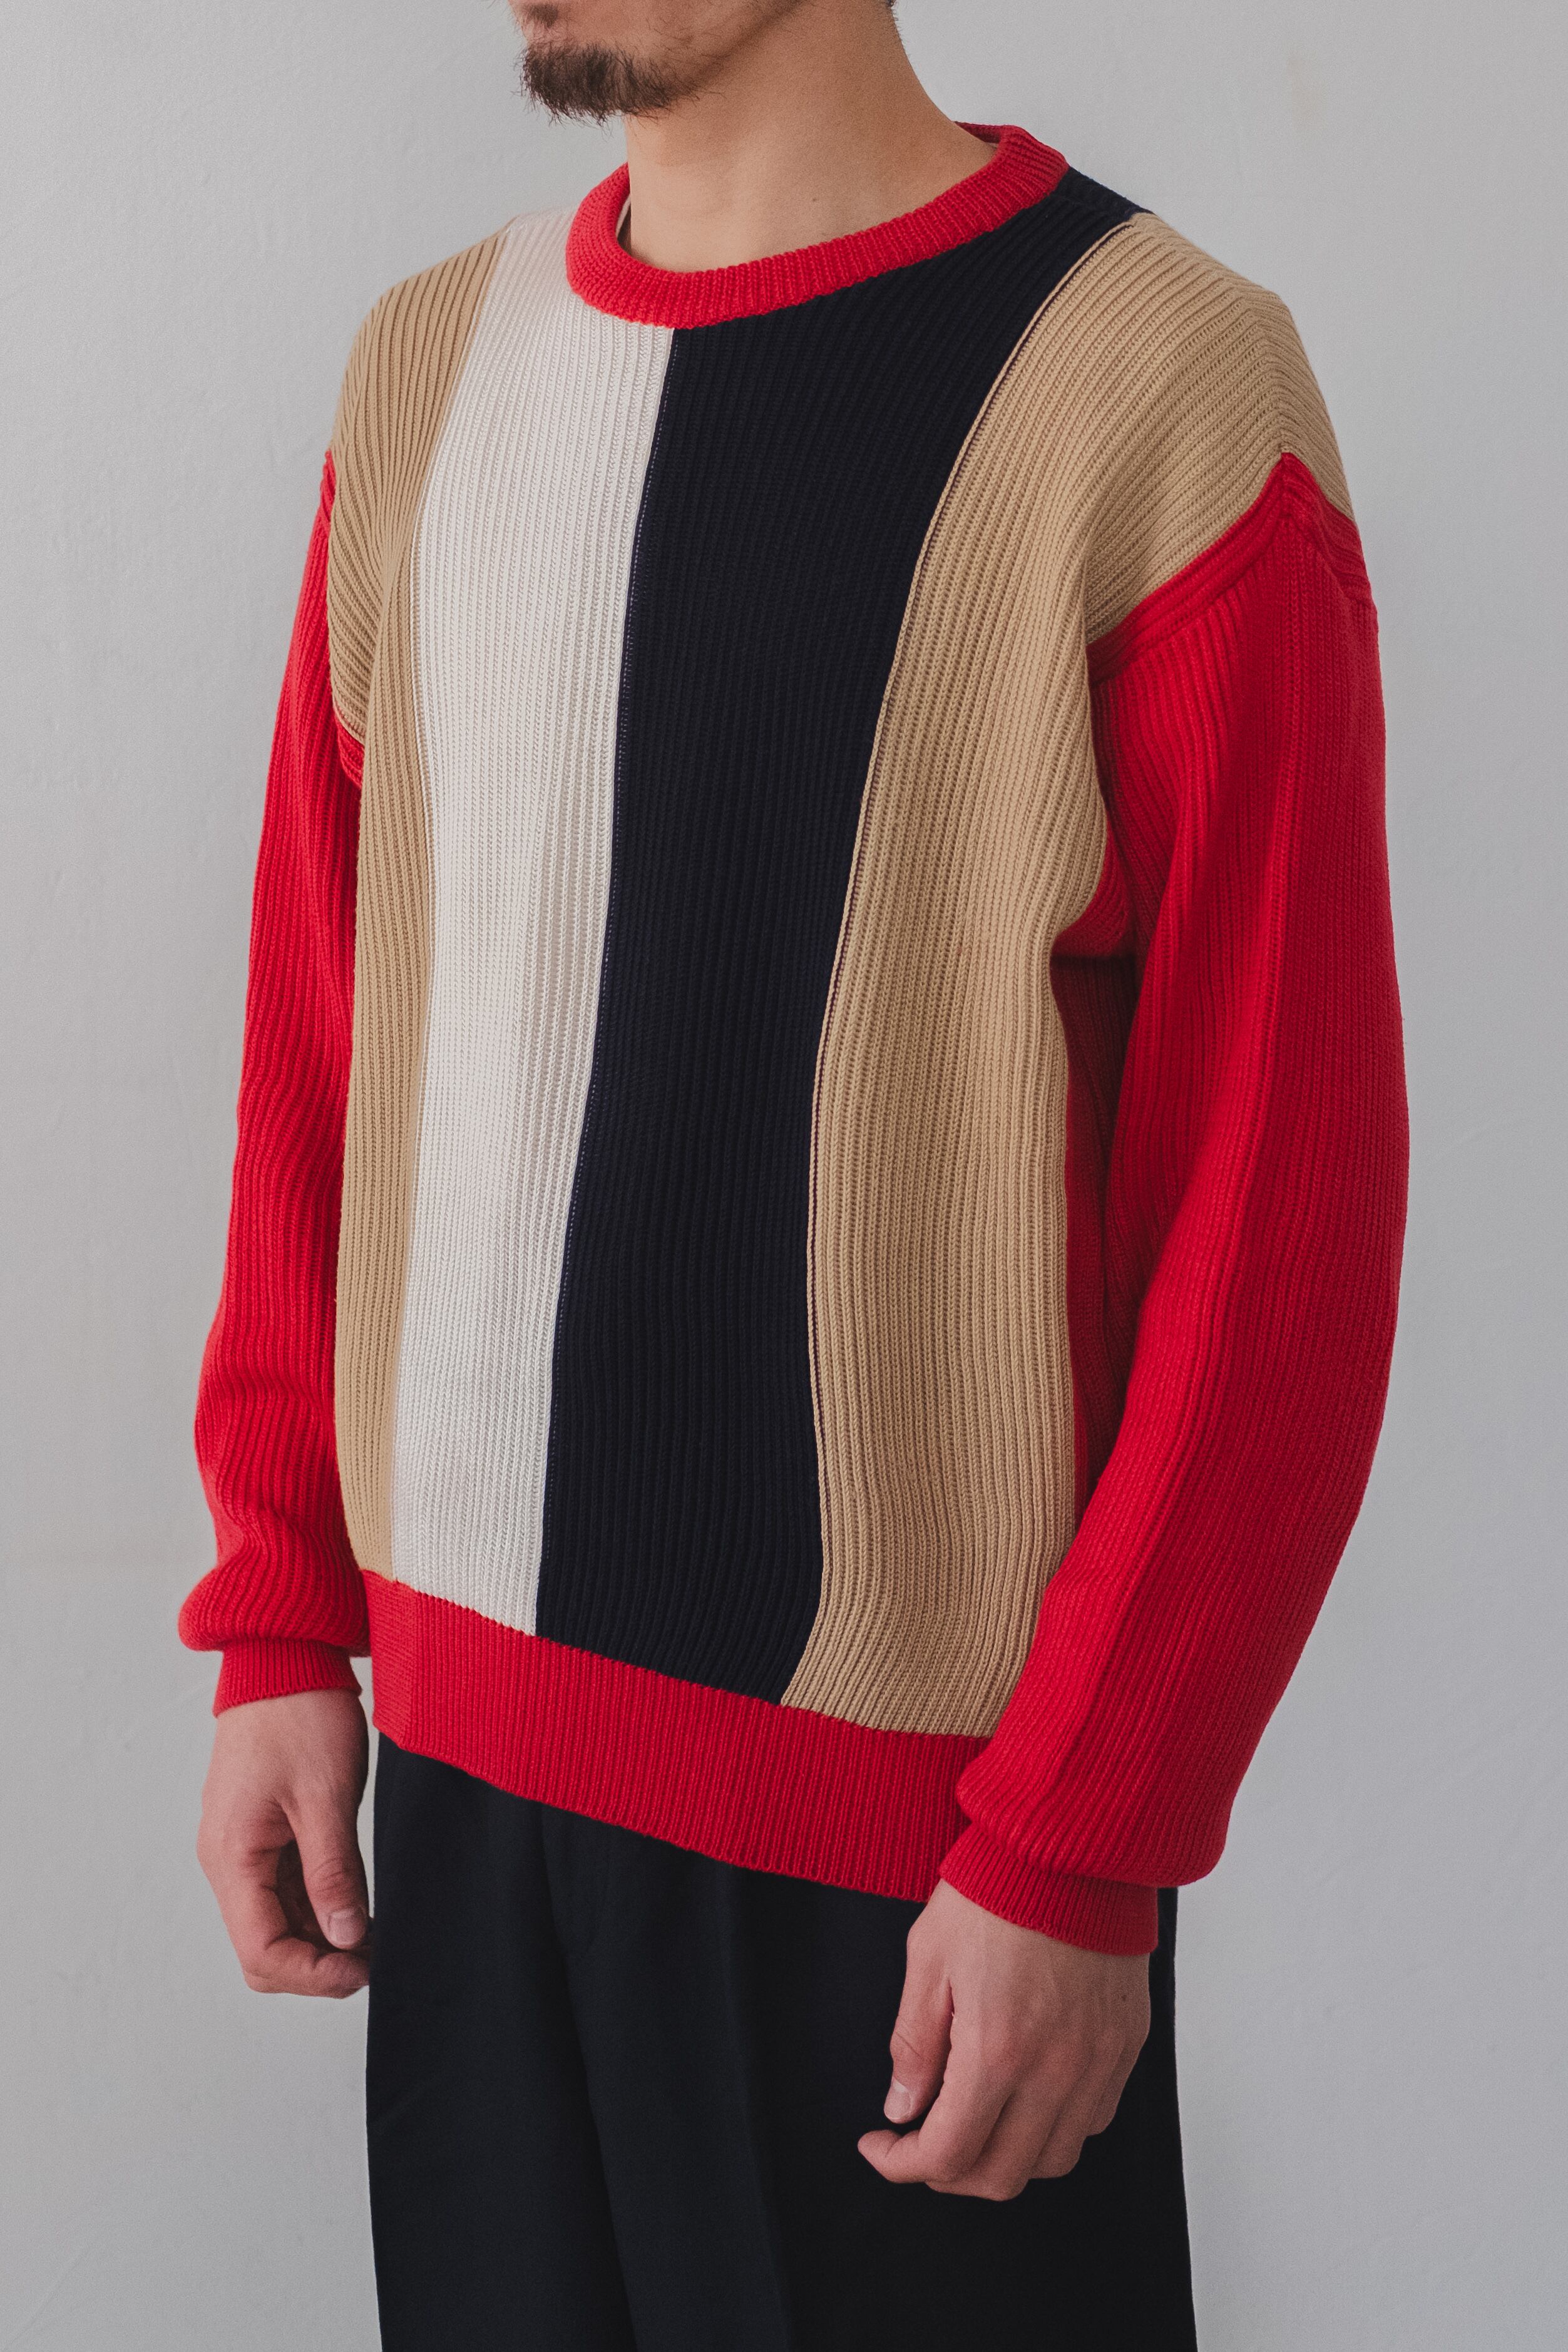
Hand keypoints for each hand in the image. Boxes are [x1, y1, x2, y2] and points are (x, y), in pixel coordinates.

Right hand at [196, 1687, 371, 1997]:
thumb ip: (334, 1873)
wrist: (283, 1657)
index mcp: (232, 1856)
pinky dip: (317, 1907)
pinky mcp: (260, 1833)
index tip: (365, 1970)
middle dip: (316, 1966)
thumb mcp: (326, 1797)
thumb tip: (347, 1940)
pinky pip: (283, 1891)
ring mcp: (242, 1847)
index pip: (261, 1951)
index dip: (314, 1975)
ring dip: (320, 1938)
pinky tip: (357, 1903)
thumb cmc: (300, 1714)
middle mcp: (227, 1860)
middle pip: (262, 1948)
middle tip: (374, 1957)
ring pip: (275, 1922)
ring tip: (374, 1932)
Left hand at [857, 1879, 1149, 2197]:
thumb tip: (902, 2108)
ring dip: (1004, 2158)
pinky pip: (1094, 2119)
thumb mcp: (928, 1957)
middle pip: (1003, 2175)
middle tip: (919, 2142)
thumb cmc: (996, 1888)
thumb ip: (914, 2044)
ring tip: (971, 2123)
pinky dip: (1054, 2130)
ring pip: (1054, 2159)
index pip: (948, 2153)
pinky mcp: (1126, 2043)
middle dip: (949, 2174)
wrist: (1071, 1843)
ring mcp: (1099, 2061)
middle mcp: (1057, 2070)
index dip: (902, 2164)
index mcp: (998, 2051)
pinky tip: (1024, 2098)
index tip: (880, 2145)